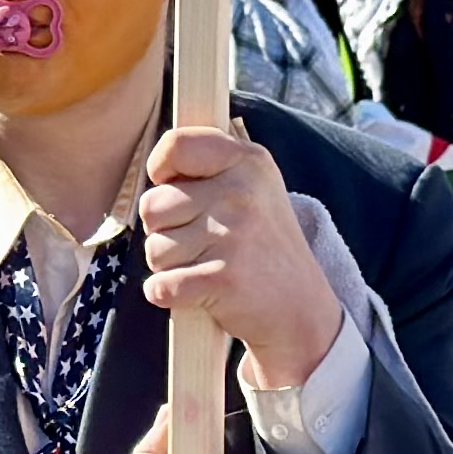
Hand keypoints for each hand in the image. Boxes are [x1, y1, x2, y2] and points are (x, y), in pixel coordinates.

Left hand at [135, 120, 341, 395]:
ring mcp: (233, 236)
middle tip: (203, 243)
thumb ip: (207, 166)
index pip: (176, 145)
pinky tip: (200, 292)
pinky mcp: (223, 279)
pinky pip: (159, 286)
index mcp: (249, 161)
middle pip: (152, 206)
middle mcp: (242, 193)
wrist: (300, 307)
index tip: (175, 189)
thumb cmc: (260, 244)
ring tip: (208, 266)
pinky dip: (168, 295)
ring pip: (154, 250)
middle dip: (165, 231)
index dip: (161, 170)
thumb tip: (157, 167)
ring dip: (171, 266)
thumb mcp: (253, 186)